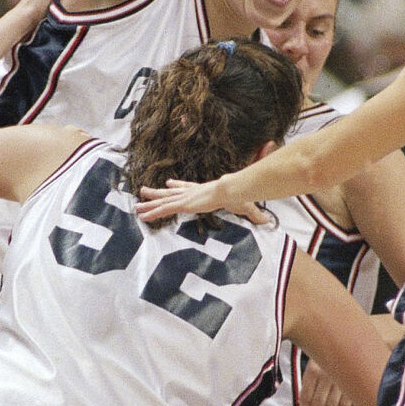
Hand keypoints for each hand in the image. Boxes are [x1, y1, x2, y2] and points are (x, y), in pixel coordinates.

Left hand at [136, 180, 266, 225]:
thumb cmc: (240, 196)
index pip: (187, 188)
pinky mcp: (184, 204)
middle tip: (144, 192)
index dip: (177, 186)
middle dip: (157, 193)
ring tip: (136, 205)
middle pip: (170, 193)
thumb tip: (268, 221)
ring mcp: (186, 198)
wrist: (234, 189)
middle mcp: (191, 192)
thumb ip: (254, 214)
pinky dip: (153, 213)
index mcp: (203, 190)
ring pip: (163, 201)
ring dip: (149, 204)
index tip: (168, 184)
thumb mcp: (246, 207)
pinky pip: (164, 210)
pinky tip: (142, 216)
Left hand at [299, 360, 350, 405]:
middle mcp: (326, 375)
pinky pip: (345, 404)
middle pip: (318, 403)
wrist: (348, 343)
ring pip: (331, 405)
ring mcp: (340, 380)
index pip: (307, 395)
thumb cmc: (327, 357)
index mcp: (313, 369)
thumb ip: (310, 382)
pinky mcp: (351, 385)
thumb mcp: (315, 364)